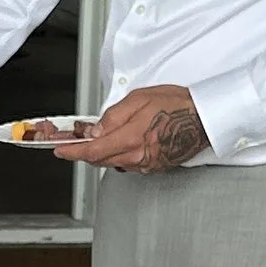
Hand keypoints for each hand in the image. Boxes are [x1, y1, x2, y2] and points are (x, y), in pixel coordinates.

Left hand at [71, 84, 207, 172]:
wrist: (205, 118)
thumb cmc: (177, 105)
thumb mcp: (139, 99)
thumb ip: (113, 116)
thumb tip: (95, 130)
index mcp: (131, 138)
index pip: (92, 151)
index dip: (72, 151)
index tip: (60, 149)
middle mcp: (138, 156)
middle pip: (99, 160)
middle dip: (83, 151)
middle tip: (73, 140)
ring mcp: (147, 165)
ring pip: (113, 162)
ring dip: (101, 152)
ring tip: (99, 137)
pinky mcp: (154, 167)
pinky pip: (128, 163)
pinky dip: (118, 154)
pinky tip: (121, 142)